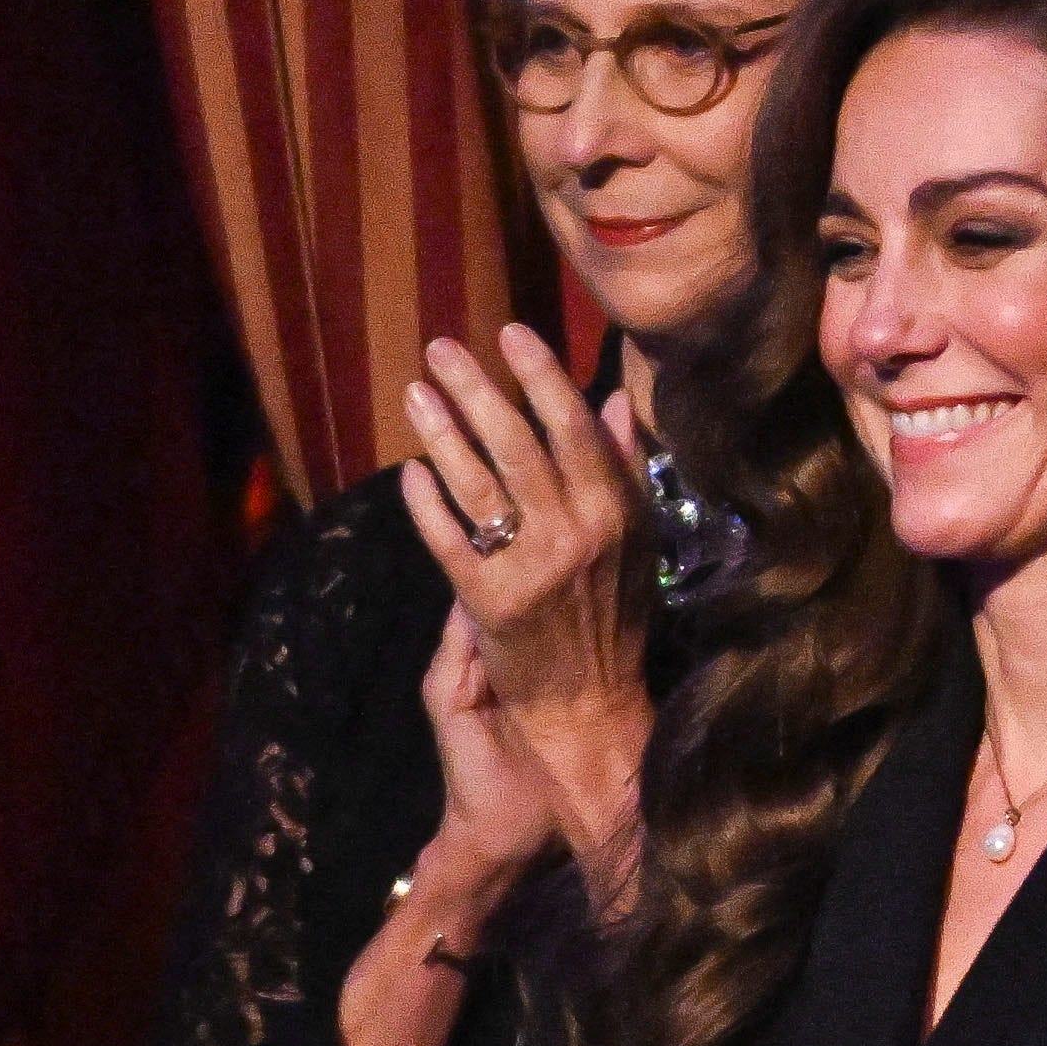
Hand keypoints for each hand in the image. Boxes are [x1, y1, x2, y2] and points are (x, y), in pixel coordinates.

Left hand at [398, 326, 654, 862]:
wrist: (589, 712)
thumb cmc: (614, 621)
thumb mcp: (636, 542)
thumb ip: (623, 471)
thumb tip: (611, 403)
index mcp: (618, 516)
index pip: (575, 429)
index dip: (540, 377)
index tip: (511, 333)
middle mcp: (577, 537)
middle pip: (519, 445)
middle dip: (479, 390)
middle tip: (441, 349)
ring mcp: (532, 571)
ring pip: (479, 485)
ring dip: (443, 433)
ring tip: (416, 393)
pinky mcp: (490, 605)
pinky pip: (450, 541)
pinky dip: (427, 505)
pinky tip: (410, 474)